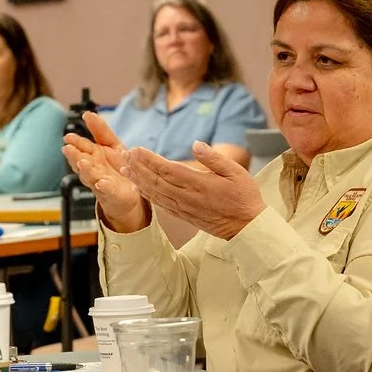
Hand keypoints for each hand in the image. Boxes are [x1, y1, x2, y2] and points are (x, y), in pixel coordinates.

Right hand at [62, 111, 146, 231]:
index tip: (68, 137)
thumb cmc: (118, 167)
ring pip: (90, 176)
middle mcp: (94, 170)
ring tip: (82, 163)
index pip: (82, 148)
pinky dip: (104, 187)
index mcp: (93, 156)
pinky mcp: (112, 194)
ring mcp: (101, 182)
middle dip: (74, 156)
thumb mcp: (112, 144)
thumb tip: (87, 114)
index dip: (75, 142)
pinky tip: (101, 183)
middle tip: (68, 148)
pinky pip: (107, 191)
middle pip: (81, 162)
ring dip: (85, 170)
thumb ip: (100, 130)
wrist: (130, 193)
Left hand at [124, 140, 264, 239]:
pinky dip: (148, 195)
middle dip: (138, 167)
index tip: (136, 149)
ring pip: (155, 193)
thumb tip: (195, 144)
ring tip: (125, 169)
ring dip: (138, 180)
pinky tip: (140, 187)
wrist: (246, 227)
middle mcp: (187, 197)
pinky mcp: (184, 215)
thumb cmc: (244, 197)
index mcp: (199, 184)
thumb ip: (214, 158)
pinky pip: (161, 204)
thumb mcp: (236, 172)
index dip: (149, 159)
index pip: (167, 169)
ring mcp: (184, 208)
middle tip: (124, 154)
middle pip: (156, 180)